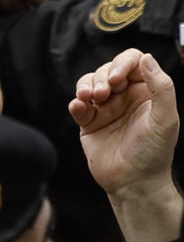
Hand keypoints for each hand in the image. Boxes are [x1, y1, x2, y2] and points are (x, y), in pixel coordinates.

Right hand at [71, 49, 178, 197]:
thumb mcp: (166, 119)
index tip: (116, 78)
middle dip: (101, 78)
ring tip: (88, 99)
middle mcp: (126, 97)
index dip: (122, 63)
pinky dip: (76, 104)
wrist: (133, 182)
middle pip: (107, 69)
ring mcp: (106, 108)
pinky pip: (78, 105)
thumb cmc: (154, 153)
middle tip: (101, 95)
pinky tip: (80, 109)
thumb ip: (162, 87)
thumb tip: (147, 58)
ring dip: (85, 86)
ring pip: (89, 83)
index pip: (134, 62)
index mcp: (147, 93)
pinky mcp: (89, 121)